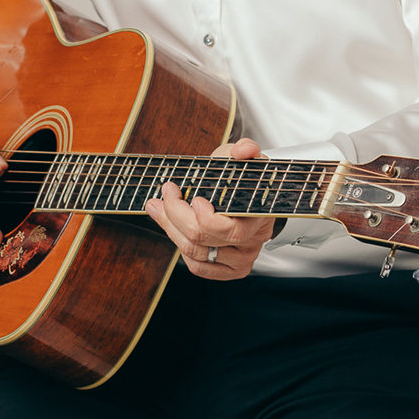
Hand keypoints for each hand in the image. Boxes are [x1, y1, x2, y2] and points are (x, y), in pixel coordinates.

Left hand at [145, 138, 274, 280]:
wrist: (247, 197)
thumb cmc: (243, 179)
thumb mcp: (243, 159)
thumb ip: (246, 149)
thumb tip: (244, 149)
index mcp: (260, 215)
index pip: (230, 230)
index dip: (204, 219)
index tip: (193, 198)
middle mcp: (253, 241)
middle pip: (204, 239)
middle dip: (175, 215)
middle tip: (166, 193)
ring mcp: (242, 259)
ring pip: (196, 253)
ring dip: (171, 229)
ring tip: (159, 207)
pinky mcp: (230, 270)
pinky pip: (199, 268)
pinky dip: (181, 249)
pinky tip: (175, 230)